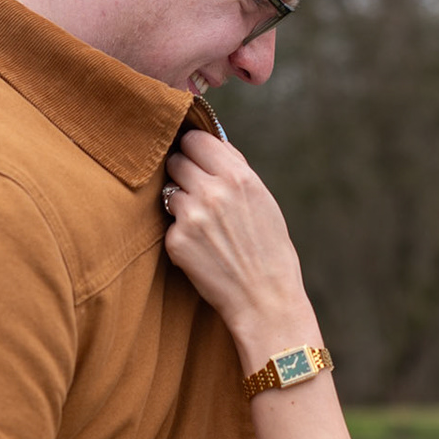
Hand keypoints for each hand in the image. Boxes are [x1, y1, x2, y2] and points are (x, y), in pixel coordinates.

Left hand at [163, 131, 317, 361]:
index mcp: (239, 176)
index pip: (196, 139)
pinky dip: (180, 232)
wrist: (265, 300)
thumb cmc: (270, 250)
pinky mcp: (176, 241)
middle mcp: (213, 191)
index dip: (195, 148)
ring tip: (203, 224)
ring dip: (180, 202)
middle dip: (184, 172)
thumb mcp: (264, 200)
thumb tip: (213, 143)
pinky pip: (169, 223)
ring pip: (169, 191)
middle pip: (176, 160)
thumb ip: (236, 169)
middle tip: (198, 192)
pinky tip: (201, 248)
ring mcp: (191, 216)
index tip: (197, 158)